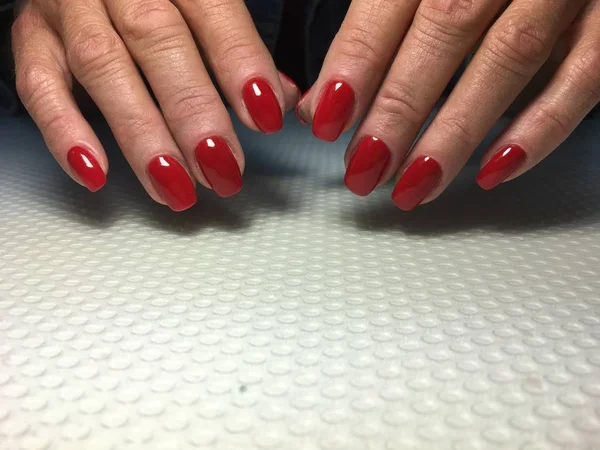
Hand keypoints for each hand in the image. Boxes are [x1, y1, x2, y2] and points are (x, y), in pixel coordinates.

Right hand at [12, 0, 298, 210]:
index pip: (212, 11)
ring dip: (141, 134)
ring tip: (173, 186)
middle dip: (192, 110)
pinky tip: (95, 173)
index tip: (265, 115)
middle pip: (156, 39)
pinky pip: (39, 84)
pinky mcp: (33, 36)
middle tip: (221, 168)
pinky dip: (65, 131)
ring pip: (102, 66)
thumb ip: (239, 46)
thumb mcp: (201, 3)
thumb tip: (279, 97)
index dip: (239, 64)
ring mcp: (69, 7)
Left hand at [297, 0, 599, 209]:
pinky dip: (540, 129)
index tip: (327, 119)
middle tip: (363, 168)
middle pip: (446, 28)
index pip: (391, 2)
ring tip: (412, 186)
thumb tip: (320, 103)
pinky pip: (583, 76)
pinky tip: (493, 171)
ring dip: (456, 132)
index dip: (356, 62)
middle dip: (399, 108)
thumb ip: (368, 29)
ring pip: (508, 57)